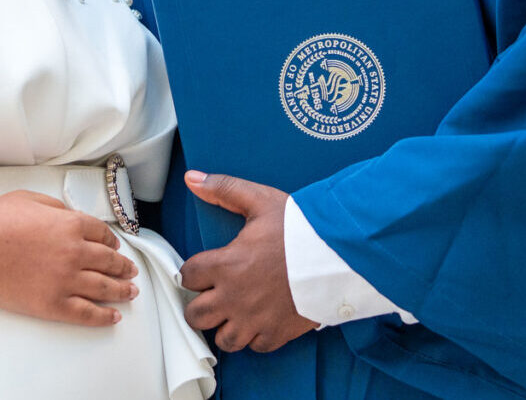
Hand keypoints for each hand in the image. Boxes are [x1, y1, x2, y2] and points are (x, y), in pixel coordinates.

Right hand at [0, 190, 139, 326]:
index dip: (113, 242)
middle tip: (131, 272)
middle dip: (124, 268)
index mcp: (72, 225)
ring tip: (131, 293)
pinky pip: (87, 313)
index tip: (116, 248)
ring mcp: (66, 280)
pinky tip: (113, 316)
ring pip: (105, 288)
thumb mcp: (30, 199)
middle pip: (110, 262)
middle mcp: (76, 253)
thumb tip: (70, 216)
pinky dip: (104, 316)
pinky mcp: (53, 304)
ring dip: (122, 291)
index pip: (103, 235)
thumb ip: (57, 208)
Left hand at [179, 171, 315, 353]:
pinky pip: (254, 347)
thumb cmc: (300, 229)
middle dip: (200, 306)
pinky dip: (255, 338)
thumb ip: (224, 189)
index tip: (203, 271)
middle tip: (213, 296)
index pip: (187, 277)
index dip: (193, 273)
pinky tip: (260, 322)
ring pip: (223, 338)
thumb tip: (192, 178)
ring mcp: (254, 320)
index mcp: (225, 265)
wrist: (338, 257)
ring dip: (225, 326)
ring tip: (235, 313)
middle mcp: (233, 297)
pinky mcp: (276, 334)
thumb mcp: (260, 201)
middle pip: (195, 315)